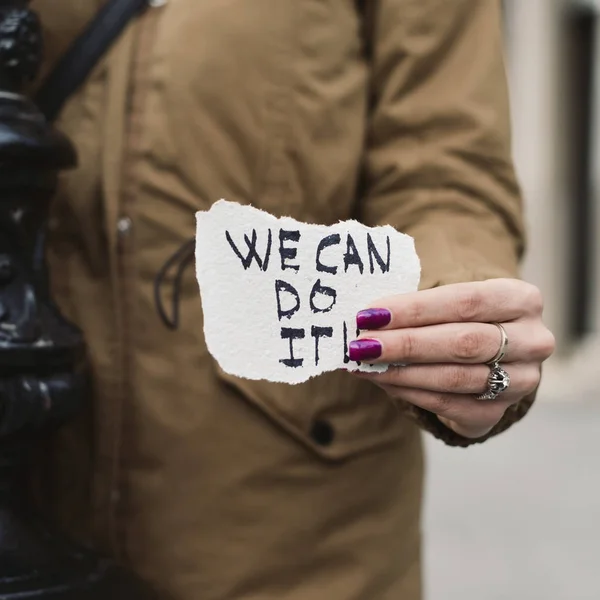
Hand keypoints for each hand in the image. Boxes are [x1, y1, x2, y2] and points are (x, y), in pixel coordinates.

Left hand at [349, 279, 554, 438]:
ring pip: (454, 377)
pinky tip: (381, 380)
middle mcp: (532, 341)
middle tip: (362, 344)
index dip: (415, 309)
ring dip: (402, 371)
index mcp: (522, 300)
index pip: (465, 301)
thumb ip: (416, 306)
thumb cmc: (461, 317)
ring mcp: (522, 381)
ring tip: (365, 364)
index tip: (371, 314)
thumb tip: (367, 318)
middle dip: (405, 344)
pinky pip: (448, 404)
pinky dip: (409, 392)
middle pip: (463, 342)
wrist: (491, 353)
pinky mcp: (499, 412)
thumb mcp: (450, 300)